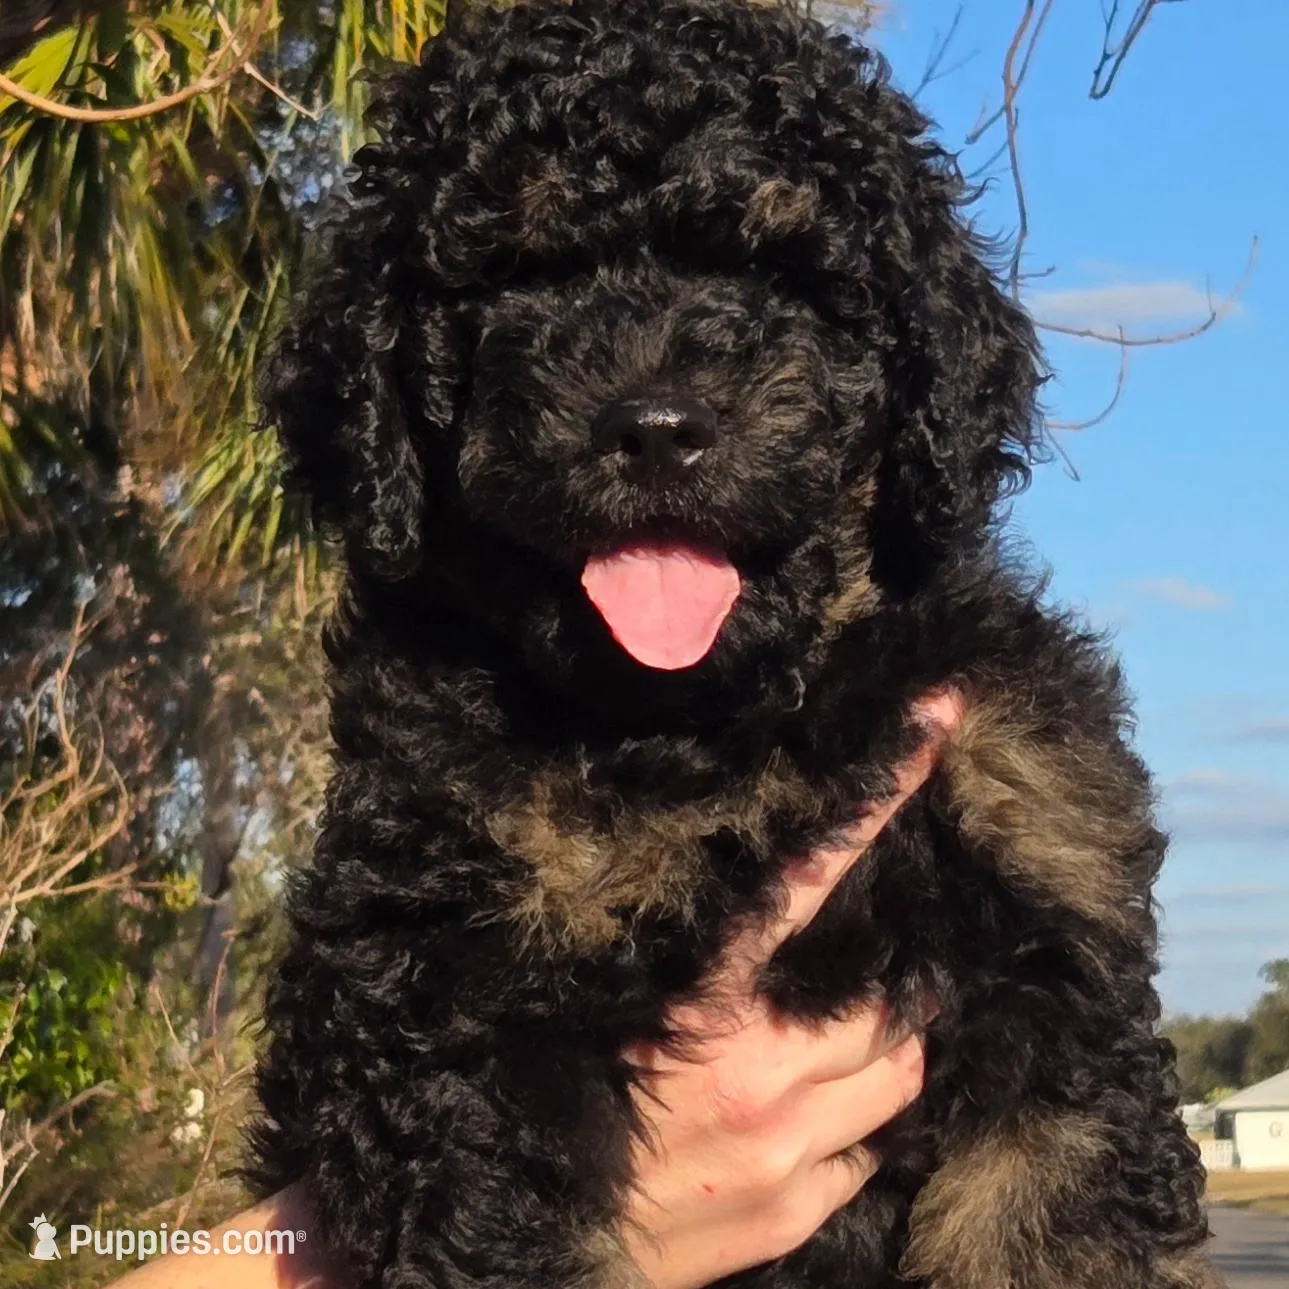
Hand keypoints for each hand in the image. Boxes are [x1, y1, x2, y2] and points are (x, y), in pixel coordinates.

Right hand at [620, 693, 960, 1288]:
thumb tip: (739, 912)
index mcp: (703, 1000)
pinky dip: (855, 1128)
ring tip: (849, 1043)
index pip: (809, 880)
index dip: (876, 803)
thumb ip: (678, 962)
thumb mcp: (608, 1010)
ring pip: (898, 1076)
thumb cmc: (562, 1099)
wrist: (543, 1236)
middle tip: (879, 970)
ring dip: (884, 1052)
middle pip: (890, 1003)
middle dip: (894, 984)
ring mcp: (786, 1144)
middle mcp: (759, 1067)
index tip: (937, 722)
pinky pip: (867, 1153)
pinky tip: (814, 1118)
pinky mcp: (796, 1210)